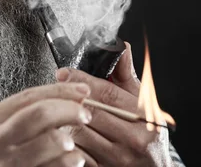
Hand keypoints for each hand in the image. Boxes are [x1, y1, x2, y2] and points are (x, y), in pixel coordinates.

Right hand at [0, 82, 92, 166]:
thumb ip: (24, 117)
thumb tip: (70, 94)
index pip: (26, 97)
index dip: (58, 91)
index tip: (82, 90)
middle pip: (39, 114)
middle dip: (68, 109)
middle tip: (86, 114)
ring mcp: (4, 166)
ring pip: (49, 141)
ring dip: (70, 139)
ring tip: (74, 143)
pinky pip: (53, 166)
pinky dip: (70, 161)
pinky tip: (75, 159)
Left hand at [57, 42, 172, 166]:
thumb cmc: (147, 133)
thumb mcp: (143, 103)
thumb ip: (126, 75)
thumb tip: (120, 46)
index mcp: (144, 118)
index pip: (107, 94)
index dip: (82, 80)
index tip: (63, 72)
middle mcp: (133, 141)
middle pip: (90, 112)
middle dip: (68, 98)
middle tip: (53, 89)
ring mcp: (118, 161)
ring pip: (78, 134)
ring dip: (62, 120)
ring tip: (53, 109)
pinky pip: (75, 155)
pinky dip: (64, 142)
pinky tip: (58, 132)